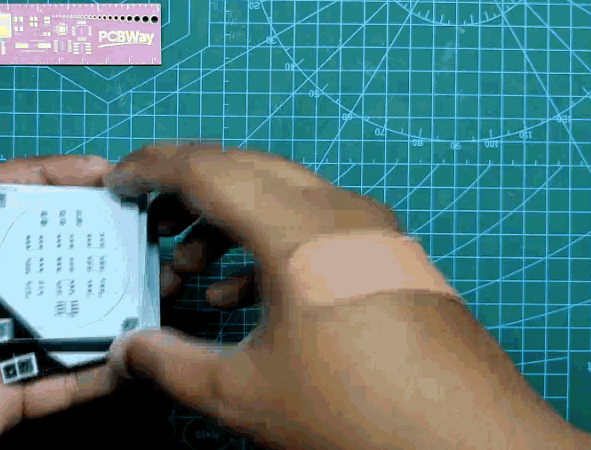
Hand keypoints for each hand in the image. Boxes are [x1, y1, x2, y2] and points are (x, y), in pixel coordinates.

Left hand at [0, 115, 123, 448]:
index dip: (47, 177)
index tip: (100, 171)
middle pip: (40, 253)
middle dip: (88, 236)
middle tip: (140, 228)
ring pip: (57, 315)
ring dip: (101, 303)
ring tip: (149, 289)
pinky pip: (58, 382)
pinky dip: (95, 372)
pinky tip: (129, 359)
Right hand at [104, 144, 590, 449]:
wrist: (472, 443)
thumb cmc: (366, 415)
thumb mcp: (246, 393)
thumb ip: (172, 365)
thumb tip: (130, 351)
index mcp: (298, 229)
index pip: (208, 168)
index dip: (151, 168)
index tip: (119, 182)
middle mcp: (340, 212)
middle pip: (245, 169)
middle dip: (187, 191)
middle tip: (149, 221)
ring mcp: (372, 231)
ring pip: (281, 197)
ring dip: (228, 222)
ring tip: (191, 269)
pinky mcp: (388, 256)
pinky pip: (314, 227)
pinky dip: (268, 246)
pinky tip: (244, 293)